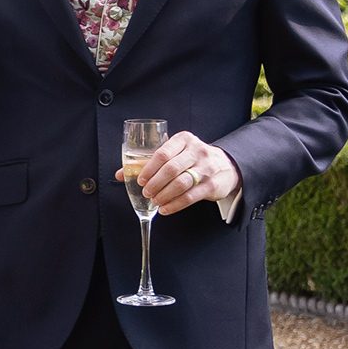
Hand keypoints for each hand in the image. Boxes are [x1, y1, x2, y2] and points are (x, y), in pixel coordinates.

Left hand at [122, 132, 240, 215]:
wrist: (225, 166)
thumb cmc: (192, 159)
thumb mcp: (175, 153)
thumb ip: (149, 161)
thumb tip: (121, 174)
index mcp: (184, 140)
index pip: (163, 153)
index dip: (149, 168)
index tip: (140, 179)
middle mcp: (197, 151)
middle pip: (171, 169)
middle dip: (155, 183)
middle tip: (146, 192)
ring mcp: (207, 168)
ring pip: (181, 183)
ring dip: (164, 195)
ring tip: (154, 201)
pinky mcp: (212, 185)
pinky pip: (190, 197)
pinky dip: (175, 205)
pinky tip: (165, 208)